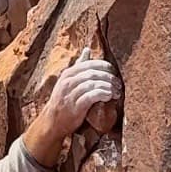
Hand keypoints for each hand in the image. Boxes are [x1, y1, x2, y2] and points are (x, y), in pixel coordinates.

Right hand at [23, 46, 121, 166]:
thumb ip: (78, 66)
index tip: (113, 71)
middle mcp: (68, 81)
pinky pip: (91, 96)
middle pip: (92, 73)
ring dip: (108, 86)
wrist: (52, 121)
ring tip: (116, 91)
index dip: (104, 66)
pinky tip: (109, 96)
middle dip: (108, 77)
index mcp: (68, 73)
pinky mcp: (75, 106)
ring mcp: (70, 94)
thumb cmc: (63, 100)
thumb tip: (87, 49)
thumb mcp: (67, 80)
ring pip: (92, 84)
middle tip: (118, 83)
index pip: (89, 64)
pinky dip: (102, 94)